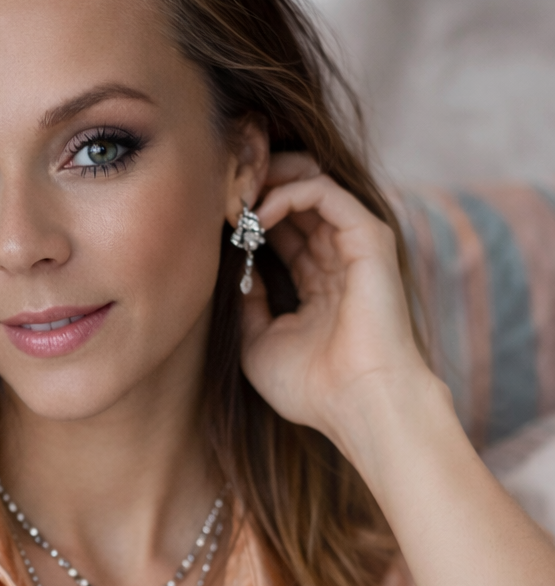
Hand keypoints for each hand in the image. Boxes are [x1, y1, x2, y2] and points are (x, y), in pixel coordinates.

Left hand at [239, 154, 430, 463]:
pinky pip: (325, 192)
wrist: (358, 404)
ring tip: (235, 195)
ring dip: (269, 181)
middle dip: (259, 186)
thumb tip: (236, 273)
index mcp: (320, 285)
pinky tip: (256, 215)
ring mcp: (357, 247)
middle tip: (222, 191)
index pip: (286, 231)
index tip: (215, 221)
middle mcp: (340, 260)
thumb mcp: (259, 345)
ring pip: (314, 183)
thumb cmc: (314, 388)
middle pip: (299, 199)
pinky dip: (288, 193)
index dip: (249, 219)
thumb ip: (248, 305)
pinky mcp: (369, 237)